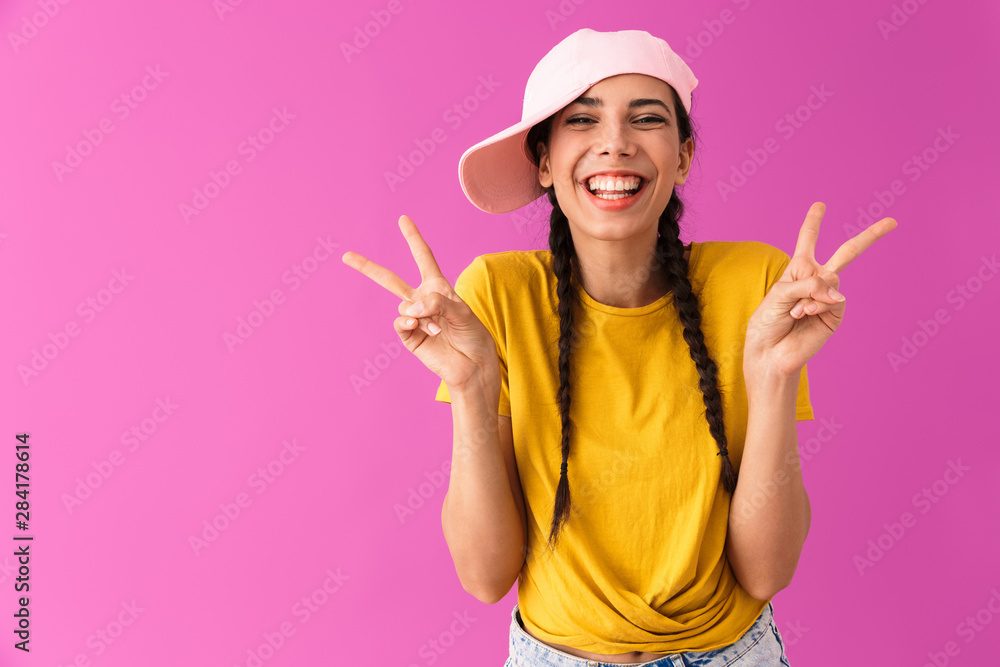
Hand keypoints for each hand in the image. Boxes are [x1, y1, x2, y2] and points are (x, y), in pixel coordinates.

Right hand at [341, 215, 500, 389]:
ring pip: (403, 306)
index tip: (403, 219)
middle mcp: (422, 301)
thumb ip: (437, 302)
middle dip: (367, 268)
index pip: (422, 257)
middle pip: (390, 280)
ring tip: (437, 328)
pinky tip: (423, 329)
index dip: (413, 238)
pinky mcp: (409, 337)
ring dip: (421, 315)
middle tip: (346, 256)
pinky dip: (409, 323)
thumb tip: (410, 307)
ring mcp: (414, 319)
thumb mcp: (462, 312)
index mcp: (438, 287)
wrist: (472, 365)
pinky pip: (400, 323)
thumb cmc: (472, 335)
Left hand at [744, 202, 896, 377]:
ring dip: (809, 296)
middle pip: (847, 253)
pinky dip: (816, 305)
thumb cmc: (768, 322)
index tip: (820, 205)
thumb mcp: (779, 293)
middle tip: (892, 222)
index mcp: (798, 270)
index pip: (807, 241)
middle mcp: (816, 280)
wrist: (770, 351)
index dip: (813, 222)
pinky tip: (803, 315)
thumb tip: (838, 294)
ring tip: (794, 311)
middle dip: (870, 237)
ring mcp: (828, 297)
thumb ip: (807, 285)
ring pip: (832, 279)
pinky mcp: (835, 314)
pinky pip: (833, 299)